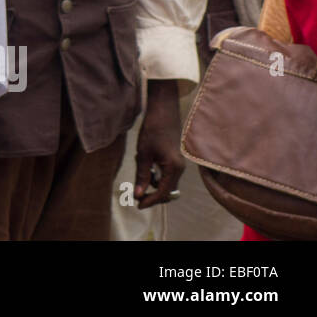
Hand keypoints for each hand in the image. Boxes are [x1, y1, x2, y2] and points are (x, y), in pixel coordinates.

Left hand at [134, 80, 184, 208]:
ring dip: (154, 185)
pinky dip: (156, 177)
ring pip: (167, 184)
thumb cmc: (152, 130)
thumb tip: (138, 194)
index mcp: (174, 168)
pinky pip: (167, 175)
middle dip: (153, 195)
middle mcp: (180, 169)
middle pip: (167, 192)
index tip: (137, 204)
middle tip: (136, 195)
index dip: (150, 200)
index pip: (163, 192)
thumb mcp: (143, 154)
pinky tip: (146, 167)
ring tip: (140, 175)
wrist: (163, 111)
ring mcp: (179, 165)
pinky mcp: (175, 160)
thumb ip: (142, 175)